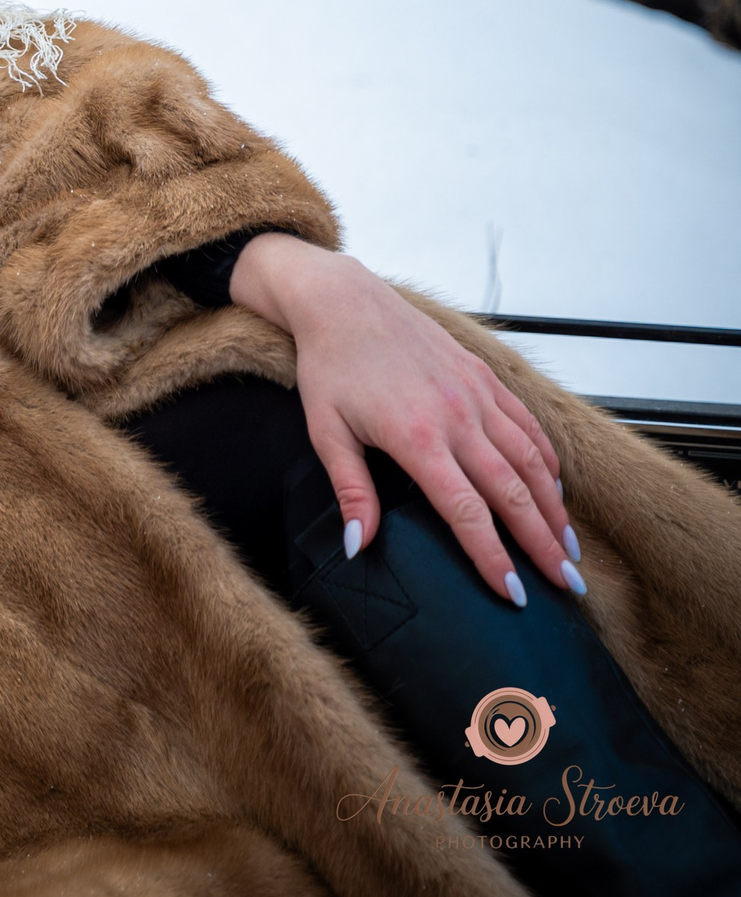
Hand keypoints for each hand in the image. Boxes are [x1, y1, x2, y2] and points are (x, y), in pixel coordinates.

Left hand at [229, 233, 580, 604]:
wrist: (344, 301)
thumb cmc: (330, 367)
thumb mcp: (326, 432)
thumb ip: (350, 491)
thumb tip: (358, 547)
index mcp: (418, 439)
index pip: (467, 513)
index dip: (493, 558)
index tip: (514, 595)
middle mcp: (459, 418)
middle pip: (513, 494)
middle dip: (543, 545)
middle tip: (567, 586)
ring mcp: (478, 395)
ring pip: (531, 461)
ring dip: (554, 508)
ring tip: (569, 548)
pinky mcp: (485, 376)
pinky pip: (528, 425)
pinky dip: (547, 461)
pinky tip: (555, 488)